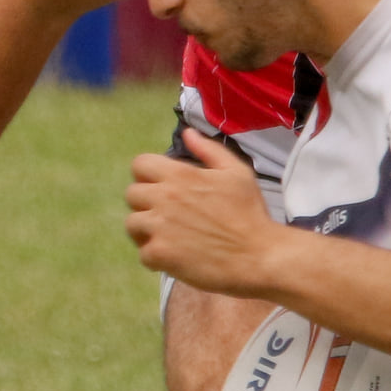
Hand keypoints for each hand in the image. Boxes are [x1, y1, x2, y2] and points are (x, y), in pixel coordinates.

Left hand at [125, 130, 277, 295]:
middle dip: (147, 203)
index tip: (162, 186)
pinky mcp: (160, 254)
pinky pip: (143, 253)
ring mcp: (159, 227)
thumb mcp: (238, 173)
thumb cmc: (251, 213)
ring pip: (132, 224)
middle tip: (169, 215)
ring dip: (147, 230)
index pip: (140, 164)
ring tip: (170, 237)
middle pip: (132, 194)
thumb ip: (209, 150)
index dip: (148, 174)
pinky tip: (176, 256)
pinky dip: (157, 257)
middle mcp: (164, 198)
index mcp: (180, 175)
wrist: (259, 256)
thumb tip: (188, 133)